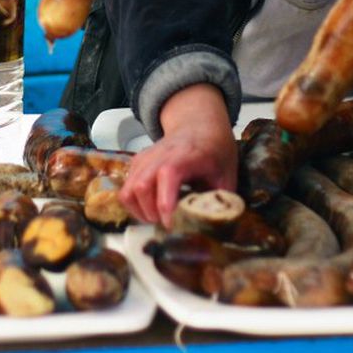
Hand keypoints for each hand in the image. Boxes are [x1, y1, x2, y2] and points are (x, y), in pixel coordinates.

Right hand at [118, 83, 237, 228]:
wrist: (200, 124)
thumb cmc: (215, 150)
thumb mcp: (227, 175)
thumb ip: (219, 201)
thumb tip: (214, 228)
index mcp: (187, 155)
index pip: (168, 175)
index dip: (165, 202)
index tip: (171, 224)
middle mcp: (161, 154)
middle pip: (141, 185)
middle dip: (149, 212)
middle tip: (165, 224)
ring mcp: (146, 157)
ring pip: (128, 189)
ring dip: (138, 210)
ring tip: (156, 219)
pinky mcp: (138, 162)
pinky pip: (126, 187)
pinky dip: (134, 203)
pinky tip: (151, 209)